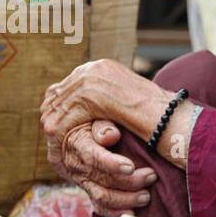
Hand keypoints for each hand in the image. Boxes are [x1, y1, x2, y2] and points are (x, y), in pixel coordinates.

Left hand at [41, 59, 162, 137]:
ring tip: (53, 146)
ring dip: (55, 129)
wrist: (165, 115)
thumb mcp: (120, 100)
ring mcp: (89, 81)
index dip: (58, 106)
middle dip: (52, 116)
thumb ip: (101, 97)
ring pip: (58, 109)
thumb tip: (82, 106)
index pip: (65, 85)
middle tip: (50, 136)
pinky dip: (61, 136)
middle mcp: (91, 69)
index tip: (55, 123)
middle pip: (56, 94)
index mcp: (98, 67)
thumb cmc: (151, 114)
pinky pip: (65, 120)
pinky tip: (60, 149)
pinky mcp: (89, 97)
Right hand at [45, 119, 157, 216]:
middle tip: (152, 176)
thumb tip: (110, 136)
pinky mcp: (87, 187)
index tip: (130, 166)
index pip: (90, 156)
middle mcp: (72, 162)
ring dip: (126, 199)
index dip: (110, 163)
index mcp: (72, 140)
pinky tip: (133, 213)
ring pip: (100, 196)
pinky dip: (115, 212)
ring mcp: (79, 178)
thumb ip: (102, 122)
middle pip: (99, 179)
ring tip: (146, 195)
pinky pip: (99, 206)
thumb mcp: (97, 109)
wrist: (83, 117)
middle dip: (128, 181)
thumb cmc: (97, 109)